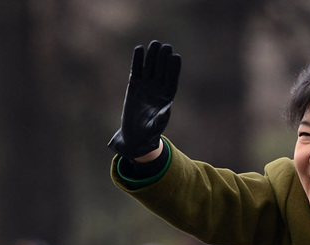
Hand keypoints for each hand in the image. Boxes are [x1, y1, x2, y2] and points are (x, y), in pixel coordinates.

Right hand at [108, 41, 181, 158]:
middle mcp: (158, 89)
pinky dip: (137, 60)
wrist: (135, 135)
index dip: (173, 68)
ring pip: (150, 68)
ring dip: (152, 56)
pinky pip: (137, 70)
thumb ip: (161, 118)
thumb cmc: (148, 133)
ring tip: (154, 43)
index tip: (175, 56)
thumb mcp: (155, 127)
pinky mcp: (134, 85)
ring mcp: (146, 86)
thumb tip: (167, 108)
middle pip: (162, 70)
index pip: (172, 79)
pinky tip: (139, 49)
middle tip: (165, 46)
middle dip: (163, 59)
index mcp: (167, 97)